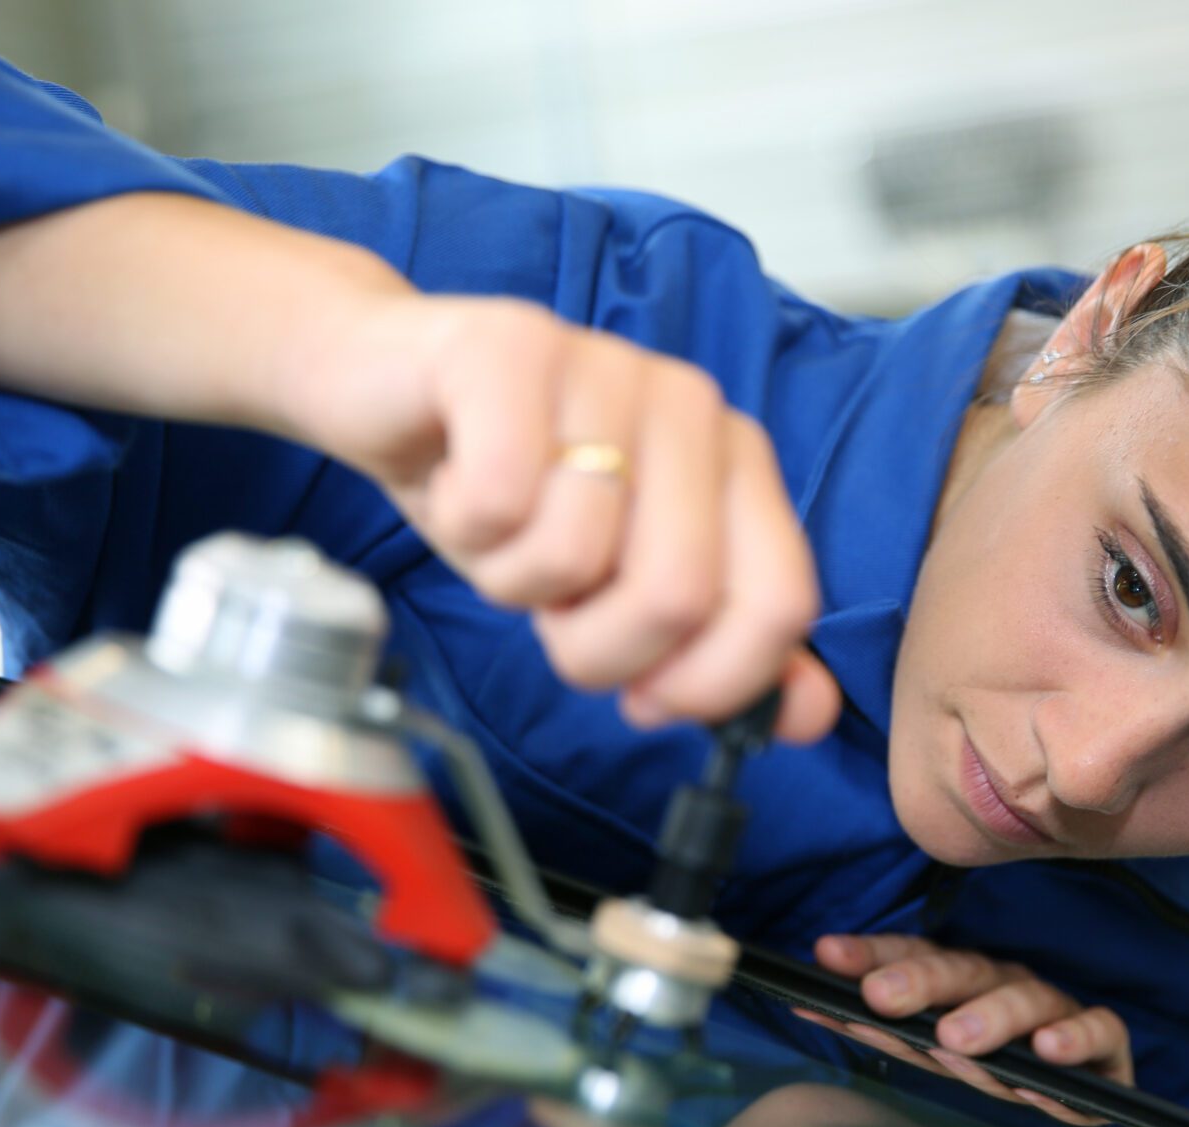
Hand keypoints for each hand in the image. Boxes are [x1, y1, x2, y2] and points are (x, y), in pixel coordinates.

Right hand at [281, 291, 838, 744]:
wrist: (384, 387)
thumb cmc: (507, 489)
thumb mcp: (616, 585)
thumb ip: (718, 649)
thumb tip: (804, 715)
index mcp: (736, 463)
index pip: (778, 605)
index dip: (708, 683)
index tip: (646, 695)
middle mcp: (689, 406)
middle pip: (677, 596)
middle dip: (594, 646)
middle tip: (552, 607)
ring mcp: (607, 367)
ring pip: (576, 553)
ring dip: (513, 578)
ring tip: (501, 528)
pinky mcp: (511, 349)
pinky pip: (499, 500)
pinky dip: (463, 525)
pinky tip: (458, 483)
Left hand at [804, 934, 1132, 1126]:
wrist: (1085, 1091)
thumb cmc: (997, 1063)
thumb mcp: (932, 1048)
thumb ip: (878, 1027)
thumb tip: (803, 1005)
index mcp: (964, 982)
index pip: (915, 956)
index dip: (871, 955)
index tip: (826, 956)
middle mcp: (1008, 988)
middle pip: (965, 974)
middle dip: (920, 983)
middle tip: (881, 999)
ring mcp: (1058, 1013)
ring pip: (1027, 1002)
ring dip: (991, 1018)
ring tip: (957, 1040)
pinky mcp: (1106, 1048)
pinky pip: (1098, 1033)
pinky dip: (1075, 1041)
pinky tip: (1046, 1054)